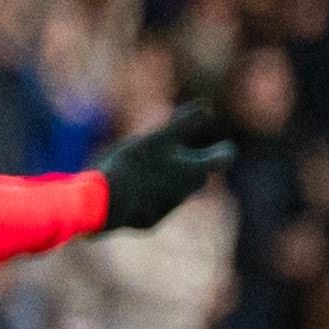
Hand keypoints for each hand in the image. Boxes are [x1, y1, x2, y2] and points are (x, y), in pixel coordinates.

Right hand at [98, 101, 235, 232]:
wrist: (102, 203)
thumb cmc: (131, 165)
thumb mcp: (157, 138)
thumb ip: (184, 123)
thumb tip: (208, 106)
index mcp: (193, 170)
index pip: (223, 159)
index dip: (224, 150)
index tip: (225, 146)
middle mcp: (186, 193)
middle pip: (198, 177)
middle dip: (193, 166)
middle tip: (180, 154)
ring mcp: (167, 210)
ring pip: (176, 192)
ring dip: (169, 181)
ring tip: (148, 171)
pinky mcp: (148, 222)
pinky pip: (154, 207)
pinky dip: (148, 197)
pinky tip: (130, 192)